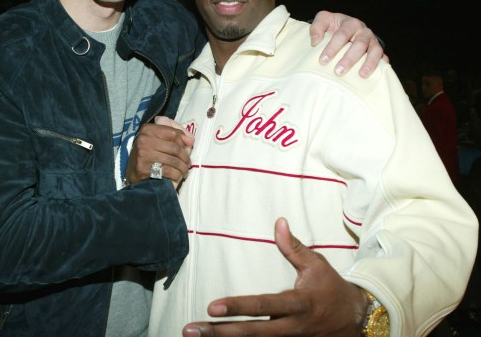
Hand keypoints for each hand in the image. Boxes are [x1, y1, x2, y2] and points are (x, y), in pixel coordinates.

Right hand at [125, 119, 193, 188]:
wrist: (134, 175)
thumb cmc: (149, 155)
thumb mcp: (157, 140)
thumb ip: (175, 135)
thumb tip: (190, 140)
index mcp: (147, 130)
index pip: (173, 133)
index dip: (183, 141)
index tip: (187, 147)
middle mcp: (144, 140)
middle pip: (175, 147)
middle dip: (185, 157)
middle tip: (187, 163)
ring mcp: (143, 154)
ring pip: (174, 160)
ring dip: (183, 167)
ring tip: (184, 170)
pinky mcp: (144, 169)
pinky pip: (169, 171)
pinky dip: (177, 175)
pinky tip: (177, 176)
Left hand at [182, 218, 367, 335]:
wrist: (356, 320)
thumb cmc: (332, 289)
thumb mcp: (316, 265)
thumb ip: (294, 246)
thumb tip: (278, 222)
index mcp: (297, 304)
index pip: (263, 306)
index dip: (238, 307)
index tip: (211, 306)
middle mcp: (291, 328)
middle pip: (251, 334)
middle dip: (218, 333)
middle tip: (190, 330)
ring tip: (194, 336)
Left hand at [310, 10, 387, 77]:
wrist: (346, 28)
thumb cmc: (333, 26)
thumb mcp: (323, 21)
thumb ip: (316, 28)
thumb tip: (315, 42)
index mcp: (350, 23)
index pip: (342, 35)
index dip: (333, 47)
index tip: (323, 61)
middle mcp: (364, 32)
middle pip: (359, 44)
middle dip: (349, 59)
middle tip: (338, 71)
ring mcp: (373, 42)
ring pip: (375, 51)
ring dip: (369, 63)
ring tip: (362, 75)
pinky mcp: (378, 51)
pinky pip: (383, 58)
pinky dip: (382, 65)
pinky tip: (378, 75)